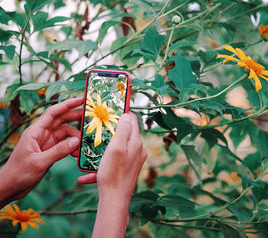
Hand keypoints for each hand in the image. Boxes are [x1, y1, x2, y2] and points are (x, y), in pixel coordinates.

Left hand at [0, 97, 82, 206]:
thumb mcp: (39, 162)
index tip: (82, 99)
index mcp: (35, 131)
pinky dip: (72, 147)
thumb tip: (77, 141)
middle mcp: (42, 134)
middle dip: (76, 117)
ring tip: (82, 146)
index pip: (53, 113)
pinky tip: (77, 154)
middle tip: (91, 117)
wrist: (11, 187)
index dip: (67, 104)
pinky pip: (65, 144)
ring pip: (66, 133)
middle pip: (62, 120)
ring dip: (76, 137)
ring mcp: (47, 142)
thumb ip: (58, 151)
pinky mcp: (50, 151)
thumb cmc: (19, 173)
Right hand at [78, 113, 146, 237]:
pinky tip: (84, 176)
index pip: (132, 119)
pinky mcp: (125, 171)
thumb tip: (126, 115)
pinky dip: (99, 168)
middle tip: (95, 131)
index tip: (108, 111)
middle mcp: (137, 150)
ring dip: (101, 151)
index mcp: (136, 142)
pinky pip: (111, 165)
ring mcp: (132, 161)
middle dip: (108, 132)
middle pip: (123, 134)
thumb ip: (123, 130)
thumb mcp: (116, 147)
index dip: (121, 113)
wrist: (114, 201)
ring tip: (87, 153)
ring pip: (115, 150)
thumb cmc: (113, 173)